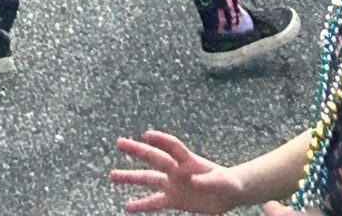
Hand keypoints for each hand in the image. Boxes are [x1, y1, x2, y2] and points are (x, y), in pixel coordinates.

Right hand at [109, 130, 243, 213]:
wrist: (228, 194)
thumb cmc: (227, 182)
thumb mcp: (223, 182)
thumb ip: (209, 181)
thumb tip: (192, 180)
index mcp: (189, 161)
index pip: (173, 147)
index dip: (161, 140)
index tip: (147, 135)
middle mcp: (176, 169)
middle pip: (154, 158)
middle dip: (137, 151)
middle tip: (119, 143)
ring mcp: (173, 184)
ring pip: (148, 179)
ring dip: (131, 177)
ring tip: (113, 175)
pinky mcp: (174, 200)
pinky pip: (155, 202)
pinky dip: (142, 204)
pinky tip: (128, 206)